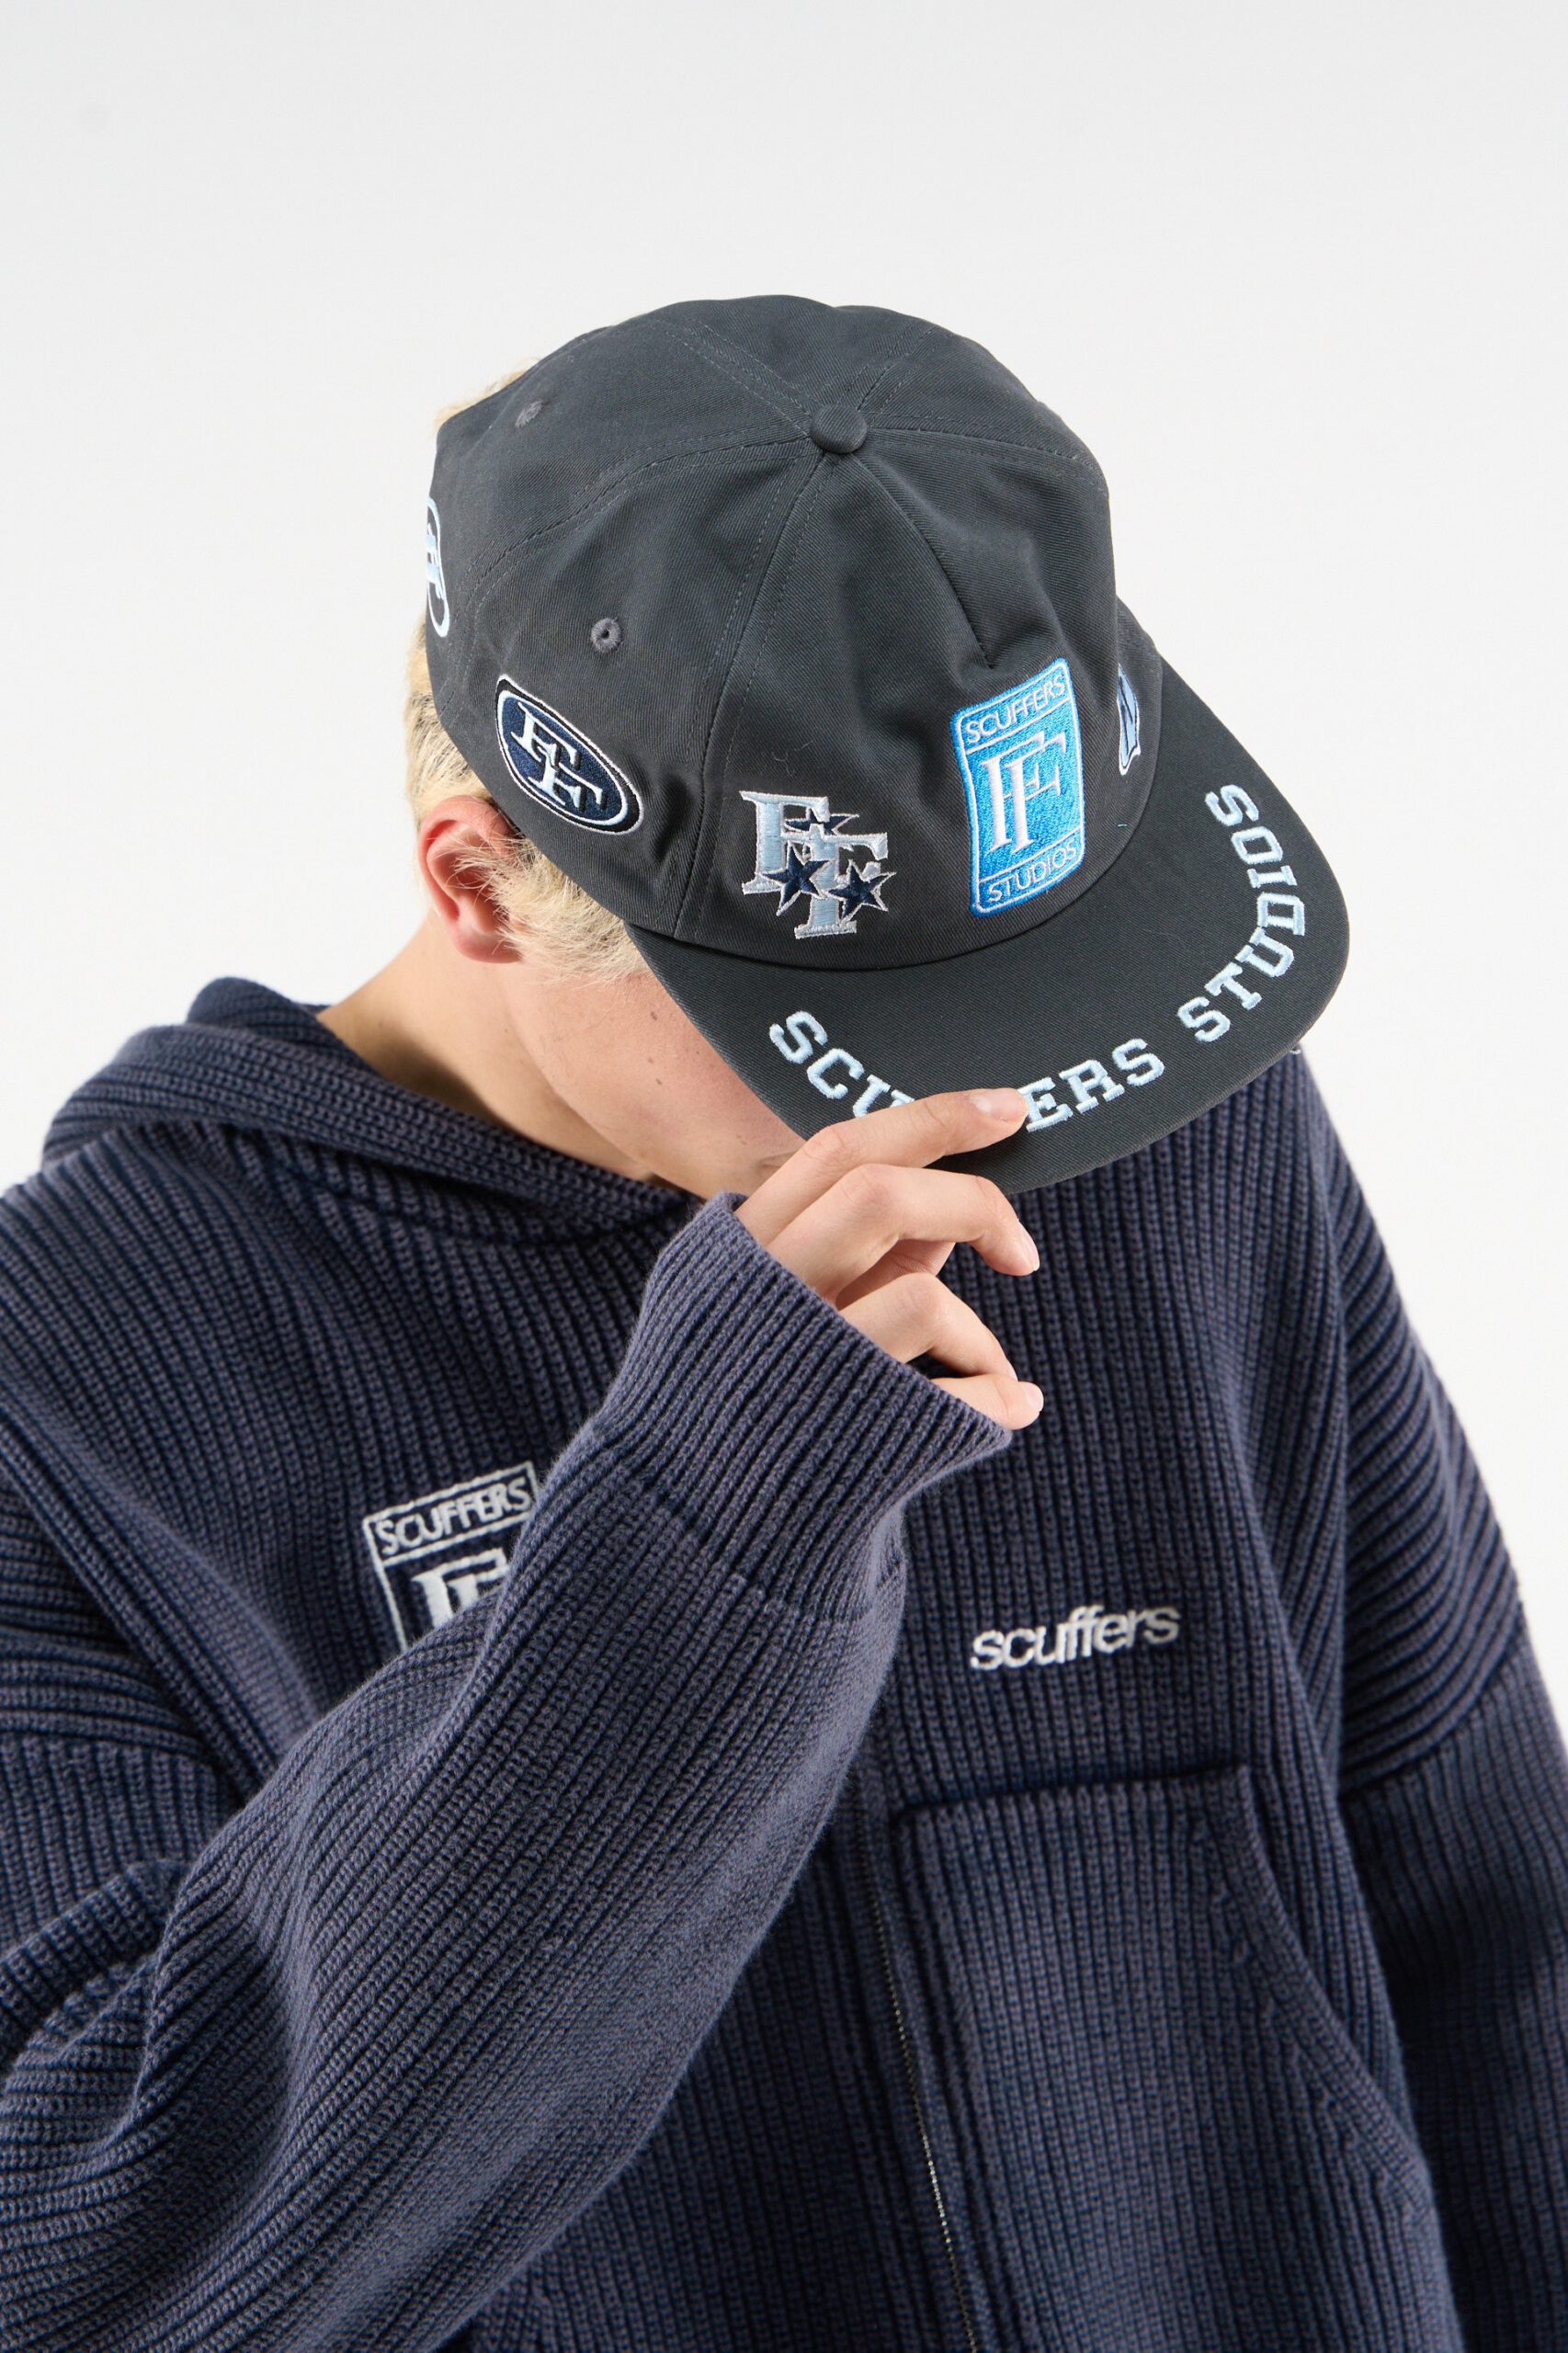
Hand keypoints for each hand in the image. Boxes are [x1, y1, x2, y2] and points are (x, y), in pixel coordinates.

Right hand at [734, 1090, 1043, 1428]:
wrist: (687, 1527)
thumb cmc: (743, 1399)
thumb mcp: (767, 1305)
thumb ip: (844, 1247)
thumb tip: (947, 1199)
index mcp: (741, 1247)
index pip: (838, 1146)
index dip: (933, 1118)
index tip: (1009, 1110)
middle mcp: (763, 1295)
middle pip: (880, 1194)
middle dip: (973, 1205)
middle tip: (1022, 1252)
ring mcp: (801, 1363)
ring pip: (921, 1297)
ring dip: (978, 1336)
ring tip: (992, 1372)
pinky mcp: (845, 1429)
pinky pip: (952, 1388)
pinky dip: (999, 1395)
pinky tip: (1009, 1407)